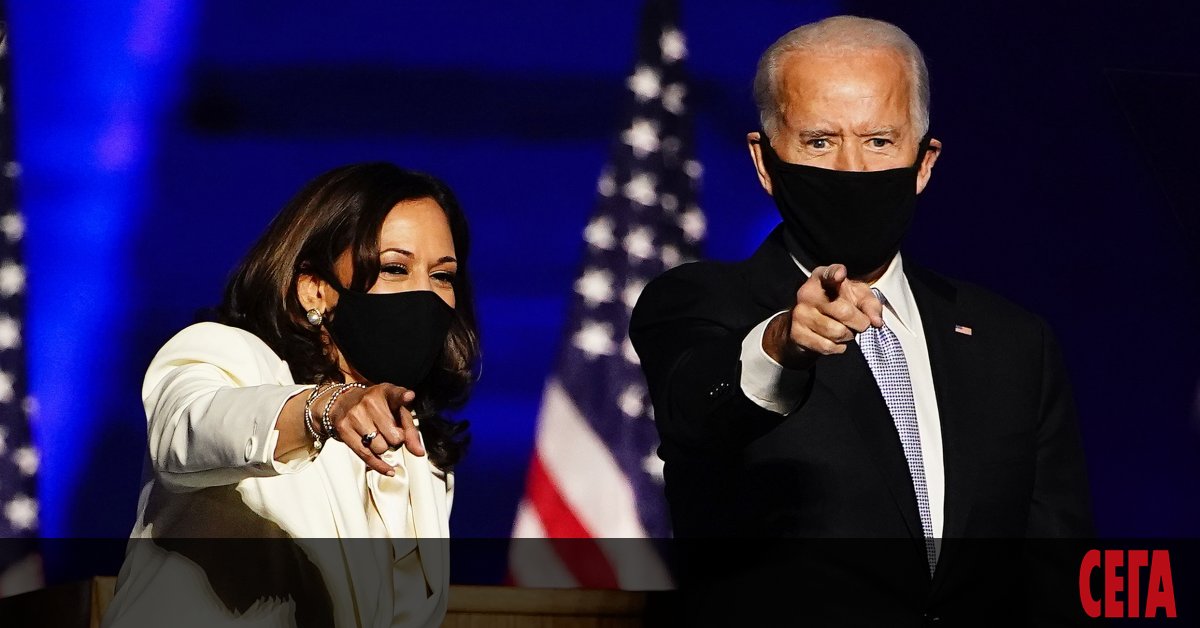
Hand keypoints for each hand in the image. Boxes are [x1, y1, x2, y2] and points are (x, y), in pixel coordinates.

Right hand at [325, 383, 424, 475]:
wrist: (343, 402)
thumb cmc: (375, 407)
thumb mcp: (396, 411)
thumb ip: (410, 430)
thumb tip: (418, 452)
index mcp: (386, 392)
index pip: (396, 394)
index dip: (403, 397)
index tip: (409, 396)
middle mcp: (370, 402)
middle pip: (394, 436)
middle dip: (395, 439)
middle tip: (389, 432)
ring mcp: (355, 415)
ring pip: (380, 448)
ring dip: (383, 447)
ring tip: (378, 436)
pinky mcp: (344, 429)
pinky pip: (366, 455)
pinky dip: (380, 465)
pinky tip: (388, 469)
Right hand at [763, 263, 883, 367]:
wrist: (808, 323)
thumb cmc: (837, 304)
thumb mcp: (857, 297)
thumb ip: (870, 305)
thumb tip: (876, 321)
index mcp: (821, 278)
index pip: (828, 273)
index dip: (835, 273)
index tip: (840, 275)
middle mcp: (807, 293)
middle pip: (843, 312)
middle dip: (860, 322)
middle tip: (862, 324)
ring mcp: (800, 314)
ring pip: (837, 332)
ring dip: (848, 336)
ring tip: (846, 331)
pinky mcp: (797, 333)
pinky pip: (827, 346)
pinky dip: (838, 347)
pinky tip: (836, 341)